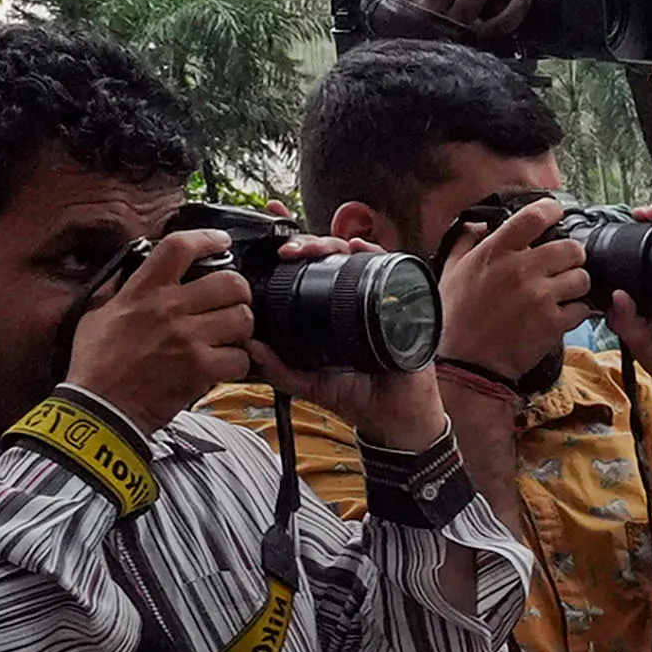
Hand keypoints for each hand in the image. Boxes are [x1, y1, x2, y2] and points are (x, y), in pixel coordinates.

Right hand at [60, 232, 254, 433]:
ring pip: (242, 318)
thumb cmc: (96, 363)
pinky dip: (237, 363)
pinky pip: (241, 357)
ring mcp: (187, 338)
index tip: (221, 241)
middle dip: (238, 292)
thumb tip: (135, 268)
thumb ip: (121, 288)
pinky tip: (221, 365)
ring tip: (228, 335)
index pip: (178, 247)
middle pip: (230, 282)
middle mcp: (167, 309)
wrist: (99, 408)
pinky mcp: (200, 368)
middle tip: (231, 302)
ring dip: (241, 328)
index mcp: (141, 291)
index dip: (207, 239)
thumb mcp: (97, 313)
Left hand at [246, 233, 449, 447]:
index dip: (296, 246)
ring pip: (356, 258)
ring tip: (316, 249)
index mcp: (329, 312)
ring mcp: (378, 300)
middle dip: (309, 244)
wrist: (394, 417)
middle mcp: (353, 300)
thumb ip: (279, 369)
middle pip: (331, 256)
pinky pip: (391, 271)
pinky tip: (359, 248)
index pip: (311, 270)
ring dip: (335, 244)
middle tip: (290, 251)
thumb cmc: (357, 397)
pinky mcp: (402, 306)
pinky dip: (375, 254)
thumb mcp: (308, 383)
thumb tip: (249, 347)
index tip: (275, 233)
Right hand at [431, 197, 590, 382]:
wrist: (466, 363)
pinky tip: (560, 315)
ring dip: (576, 285)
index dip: (552, 210)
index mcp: (495, 253)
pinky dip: (576, 312)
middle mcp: (520, 270)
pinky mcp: (553, 323)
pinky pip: (582, 308)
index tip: (557, 212)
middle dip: (571, 256)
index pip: (533, 217)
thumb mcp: (451, 271)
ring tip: (561, 292)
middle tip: (563, 265)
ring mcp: (540, 297)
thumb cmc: (455, 317)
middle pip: (571, 248)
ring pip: (582, 278)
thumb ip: (466, 241)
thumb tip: (479, 223)